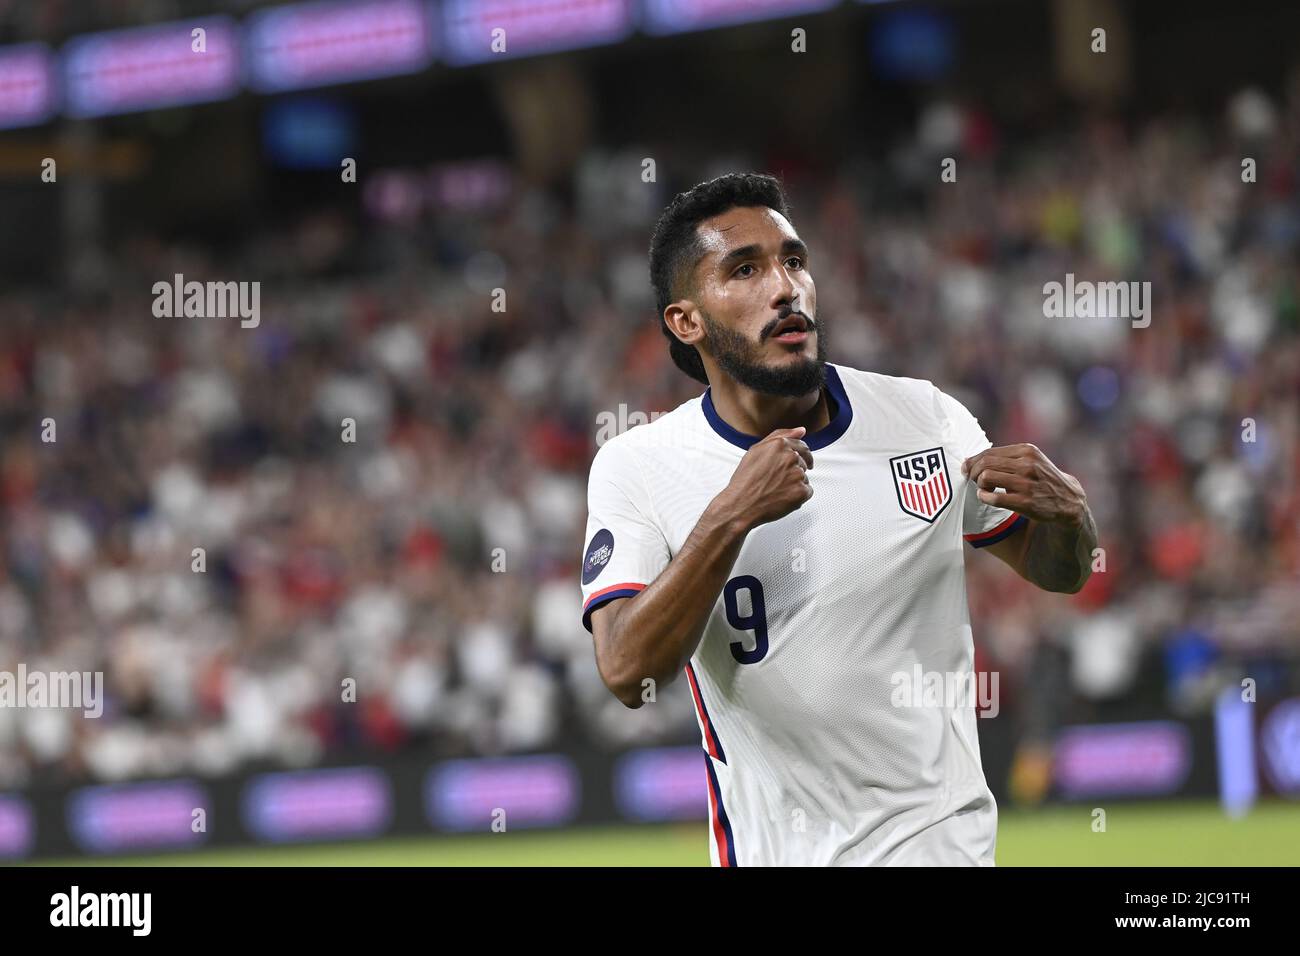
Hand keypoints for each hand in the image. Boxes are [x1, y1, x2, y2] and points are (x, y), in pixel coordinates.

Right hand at [714, 426, 813, 530]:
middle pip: (804, 462)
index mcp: (780, 445)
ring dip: (794, 483)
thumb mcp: (756, 450)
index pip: (801, 446)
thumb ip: (780, 436)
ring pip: (804, 478)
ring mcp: (797, 474)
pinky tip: (782, 497)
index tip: (799, 461)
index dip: (800, 455)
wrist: (741, 505)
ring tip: (776, 490)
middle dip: (794, 471)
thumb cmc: (745, 480)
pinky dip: (798, 496)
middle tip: (778, 481)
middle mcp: (790, 457)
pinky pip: (807, 492)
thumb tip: (801, 431)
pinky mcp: (801, 491)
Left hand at [962, 443, 1086, 527]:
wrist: (1068, 499)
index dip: (973, 461)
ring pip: (987, 477)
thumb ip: (1006, 457)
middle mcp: (1027, 464)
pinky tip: (987, 497)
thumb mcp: (1030, 460)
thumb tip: (971, 460)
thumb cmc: (1041, 478)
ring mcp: (1027, 483)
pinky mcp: (1026, 502)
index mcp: (1026, 450)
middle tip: (974, 480)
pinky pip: (994, 497)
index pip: (989, 452)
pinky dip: (984, 497)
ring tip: (985, 489)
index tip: (966, 468)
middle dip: (973, 472)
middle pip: (985, 463)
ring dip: (979, 484)